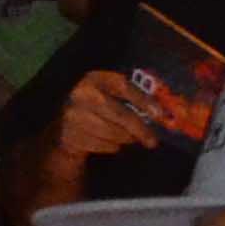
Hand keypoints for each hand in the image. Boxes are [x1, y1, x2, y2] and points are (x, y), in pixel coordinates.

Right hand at [58, 70, 178, 160]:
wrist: (63, 125)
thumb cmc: (95, 106)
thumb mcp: (108, 93)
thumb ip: (131, 97)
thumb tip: (161, 112)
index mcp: (93, 79)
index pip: (123, 87)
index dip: (143, 100)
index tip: (159, 114)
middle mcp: (81, 95)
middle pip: (120, 114)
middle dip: (140, 129)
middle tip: (153, 141)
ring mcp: (74, 116)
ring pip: (114, 133)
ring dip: (126, 138)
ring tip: (127, 137)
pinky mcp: (71, 135)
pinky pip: (103, 145)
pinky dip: (112, 146)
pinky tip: (109, 141)